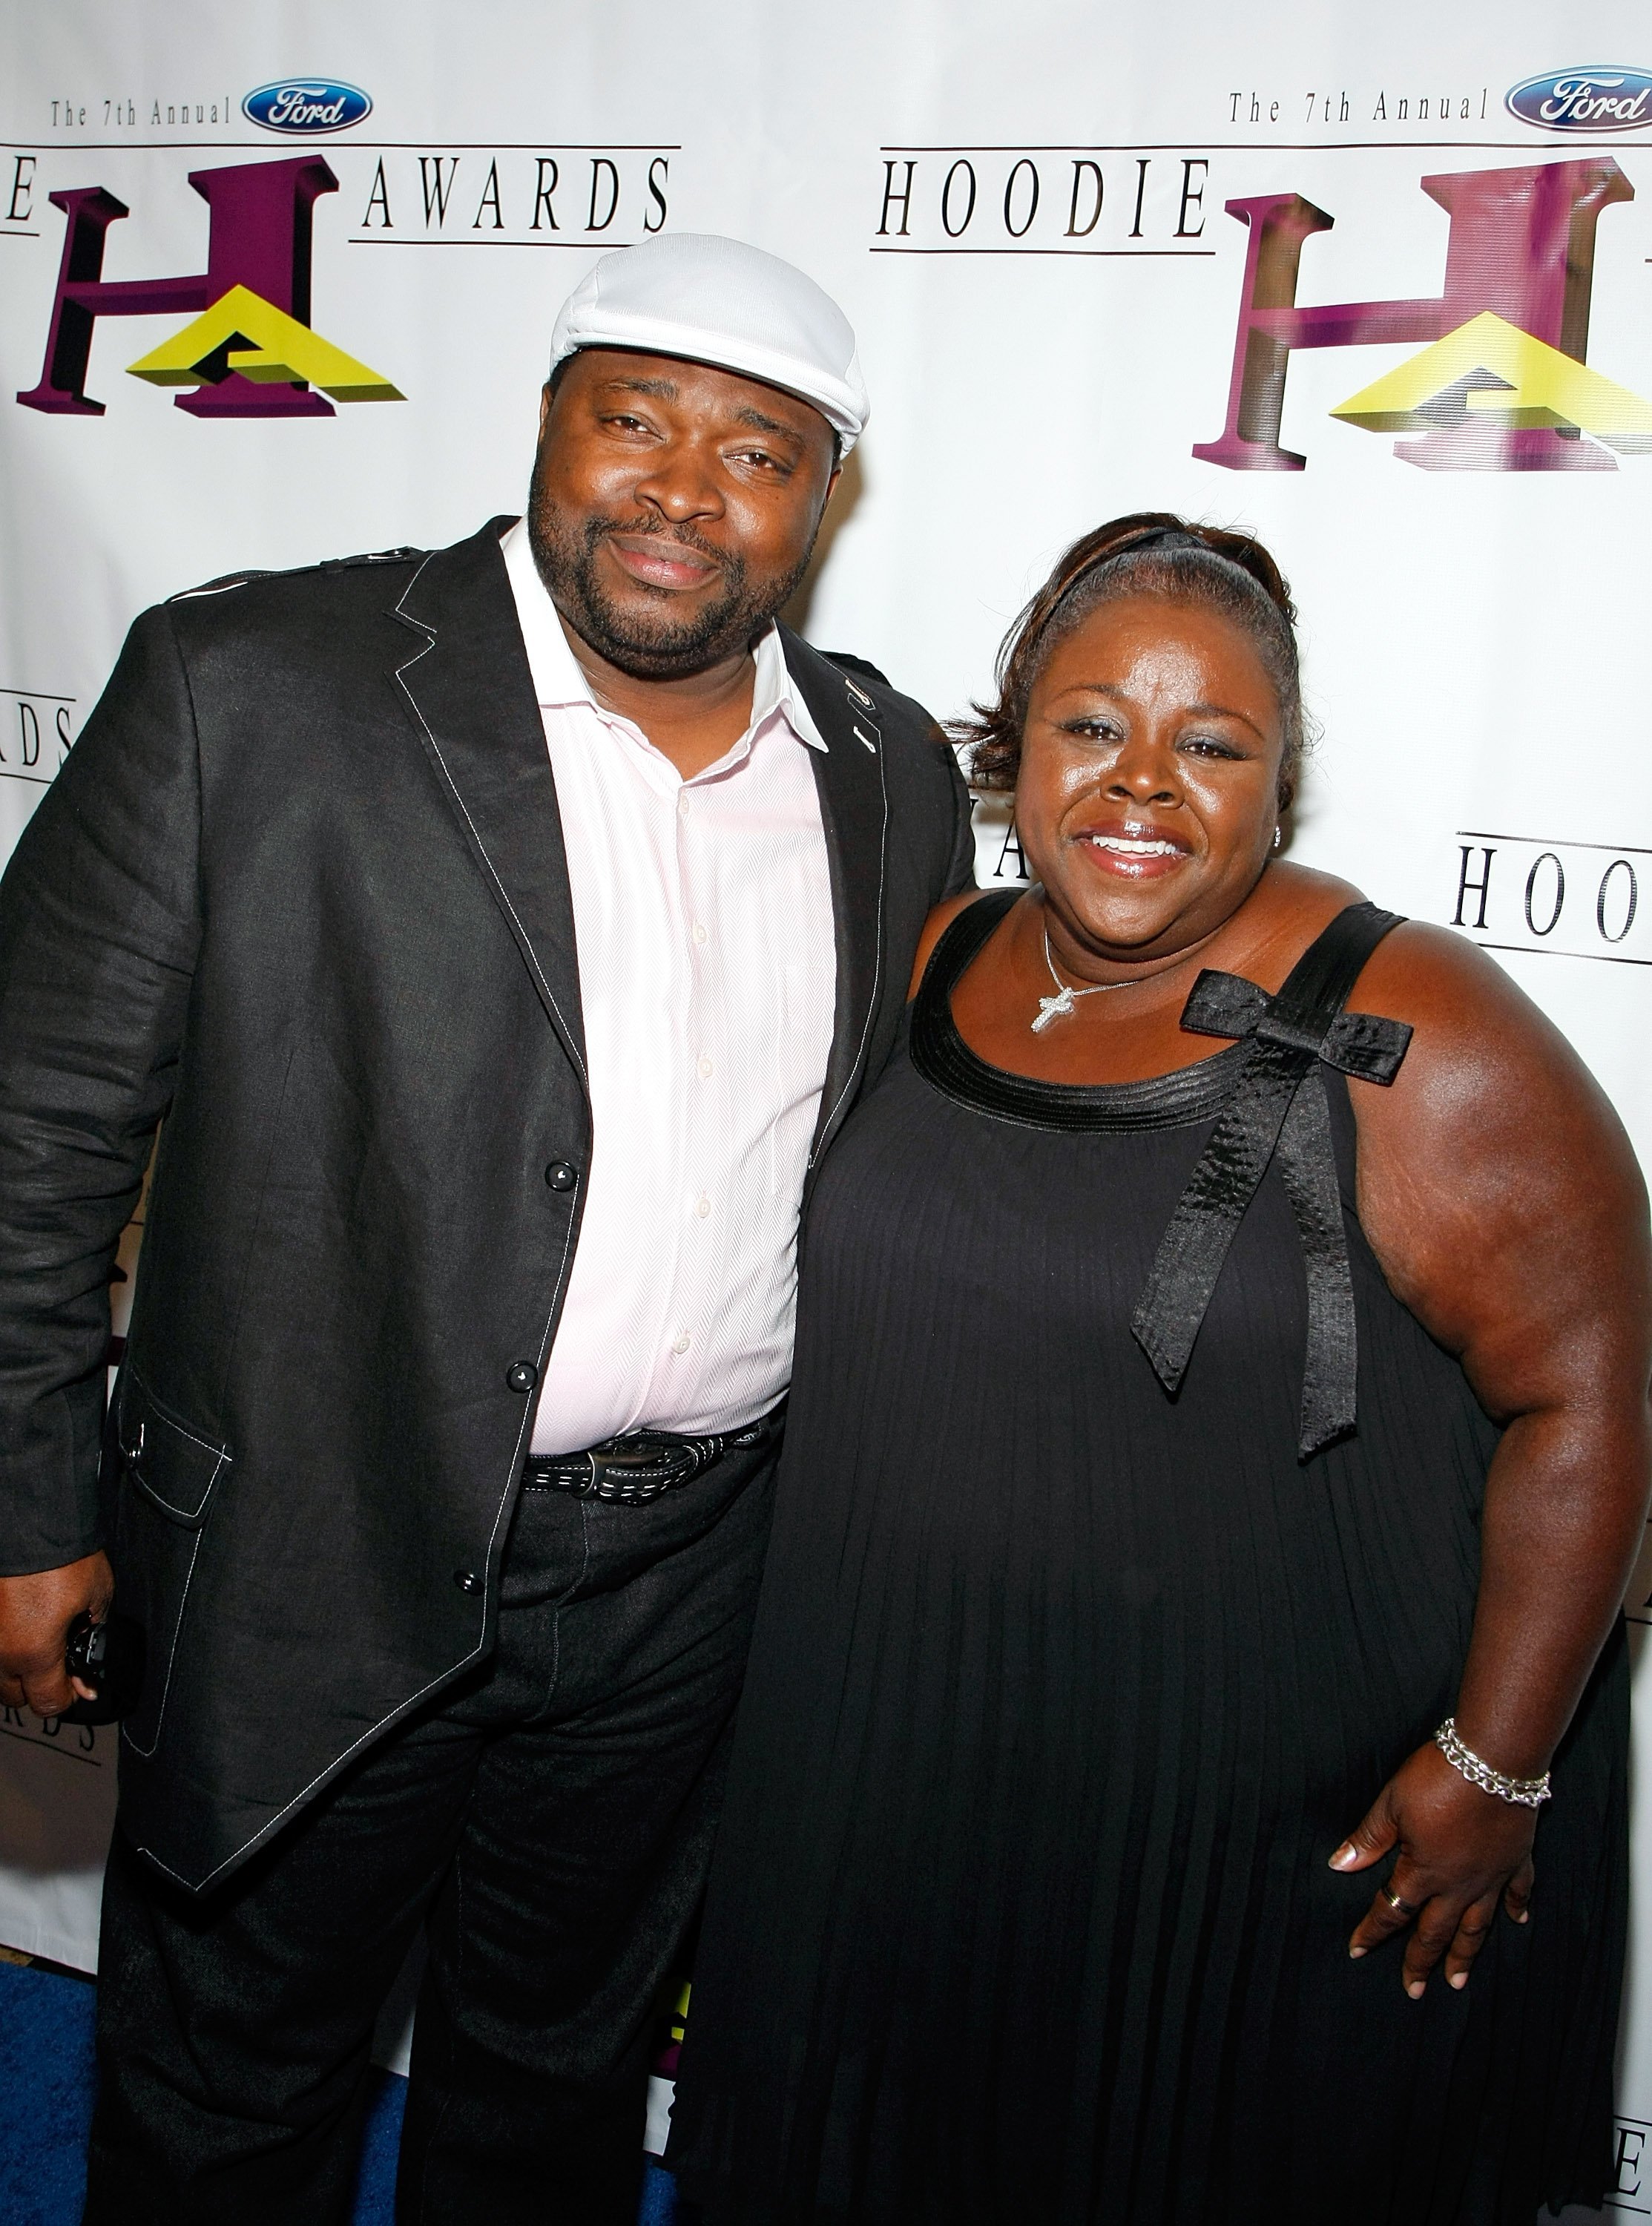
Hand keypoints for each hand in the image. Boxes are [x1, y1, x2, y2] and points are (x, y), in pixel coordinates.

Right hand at [0, 1552, 114, 1716]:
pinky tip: (20, 1625)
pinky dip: (4, 1643)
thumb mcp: (97, 1598)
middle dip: (37, 1686)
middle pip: (13, 1696)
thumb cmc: (64, 1555)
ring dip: (15, 1668)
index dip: (69, 1697)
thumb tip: (87, 1672)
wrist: (30, 1520)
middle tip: (58, 1663)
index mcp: (33, 1653)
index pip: (47, 1703)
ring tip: (38, 1641)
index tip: (79, 1685)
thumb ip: (92, 1638)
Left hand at [1330, 1740, 1536, 1996]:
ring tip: (1458, 1981)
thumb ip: (1369, 1838)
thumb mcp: (1391, 1803)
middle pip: (1436, 1931)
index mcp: (1423, 1871)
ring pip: (1476, 1925)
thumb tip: (1340, 1864)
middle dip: (1421, 1961)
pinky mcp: (1516, 1858)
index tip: (1358, 1950)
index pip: (1392, 1910)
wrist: (1492, 1759)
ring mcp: (1491, 1875)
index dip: (1372, 1931)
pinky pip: (1518, 1891)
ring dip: (1466, 1954)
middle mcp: (1458, 1883)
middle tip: (1413, 1990)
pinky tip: (1519, 1922)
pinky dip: (1517, 1907)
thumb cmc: (1438, 1777)